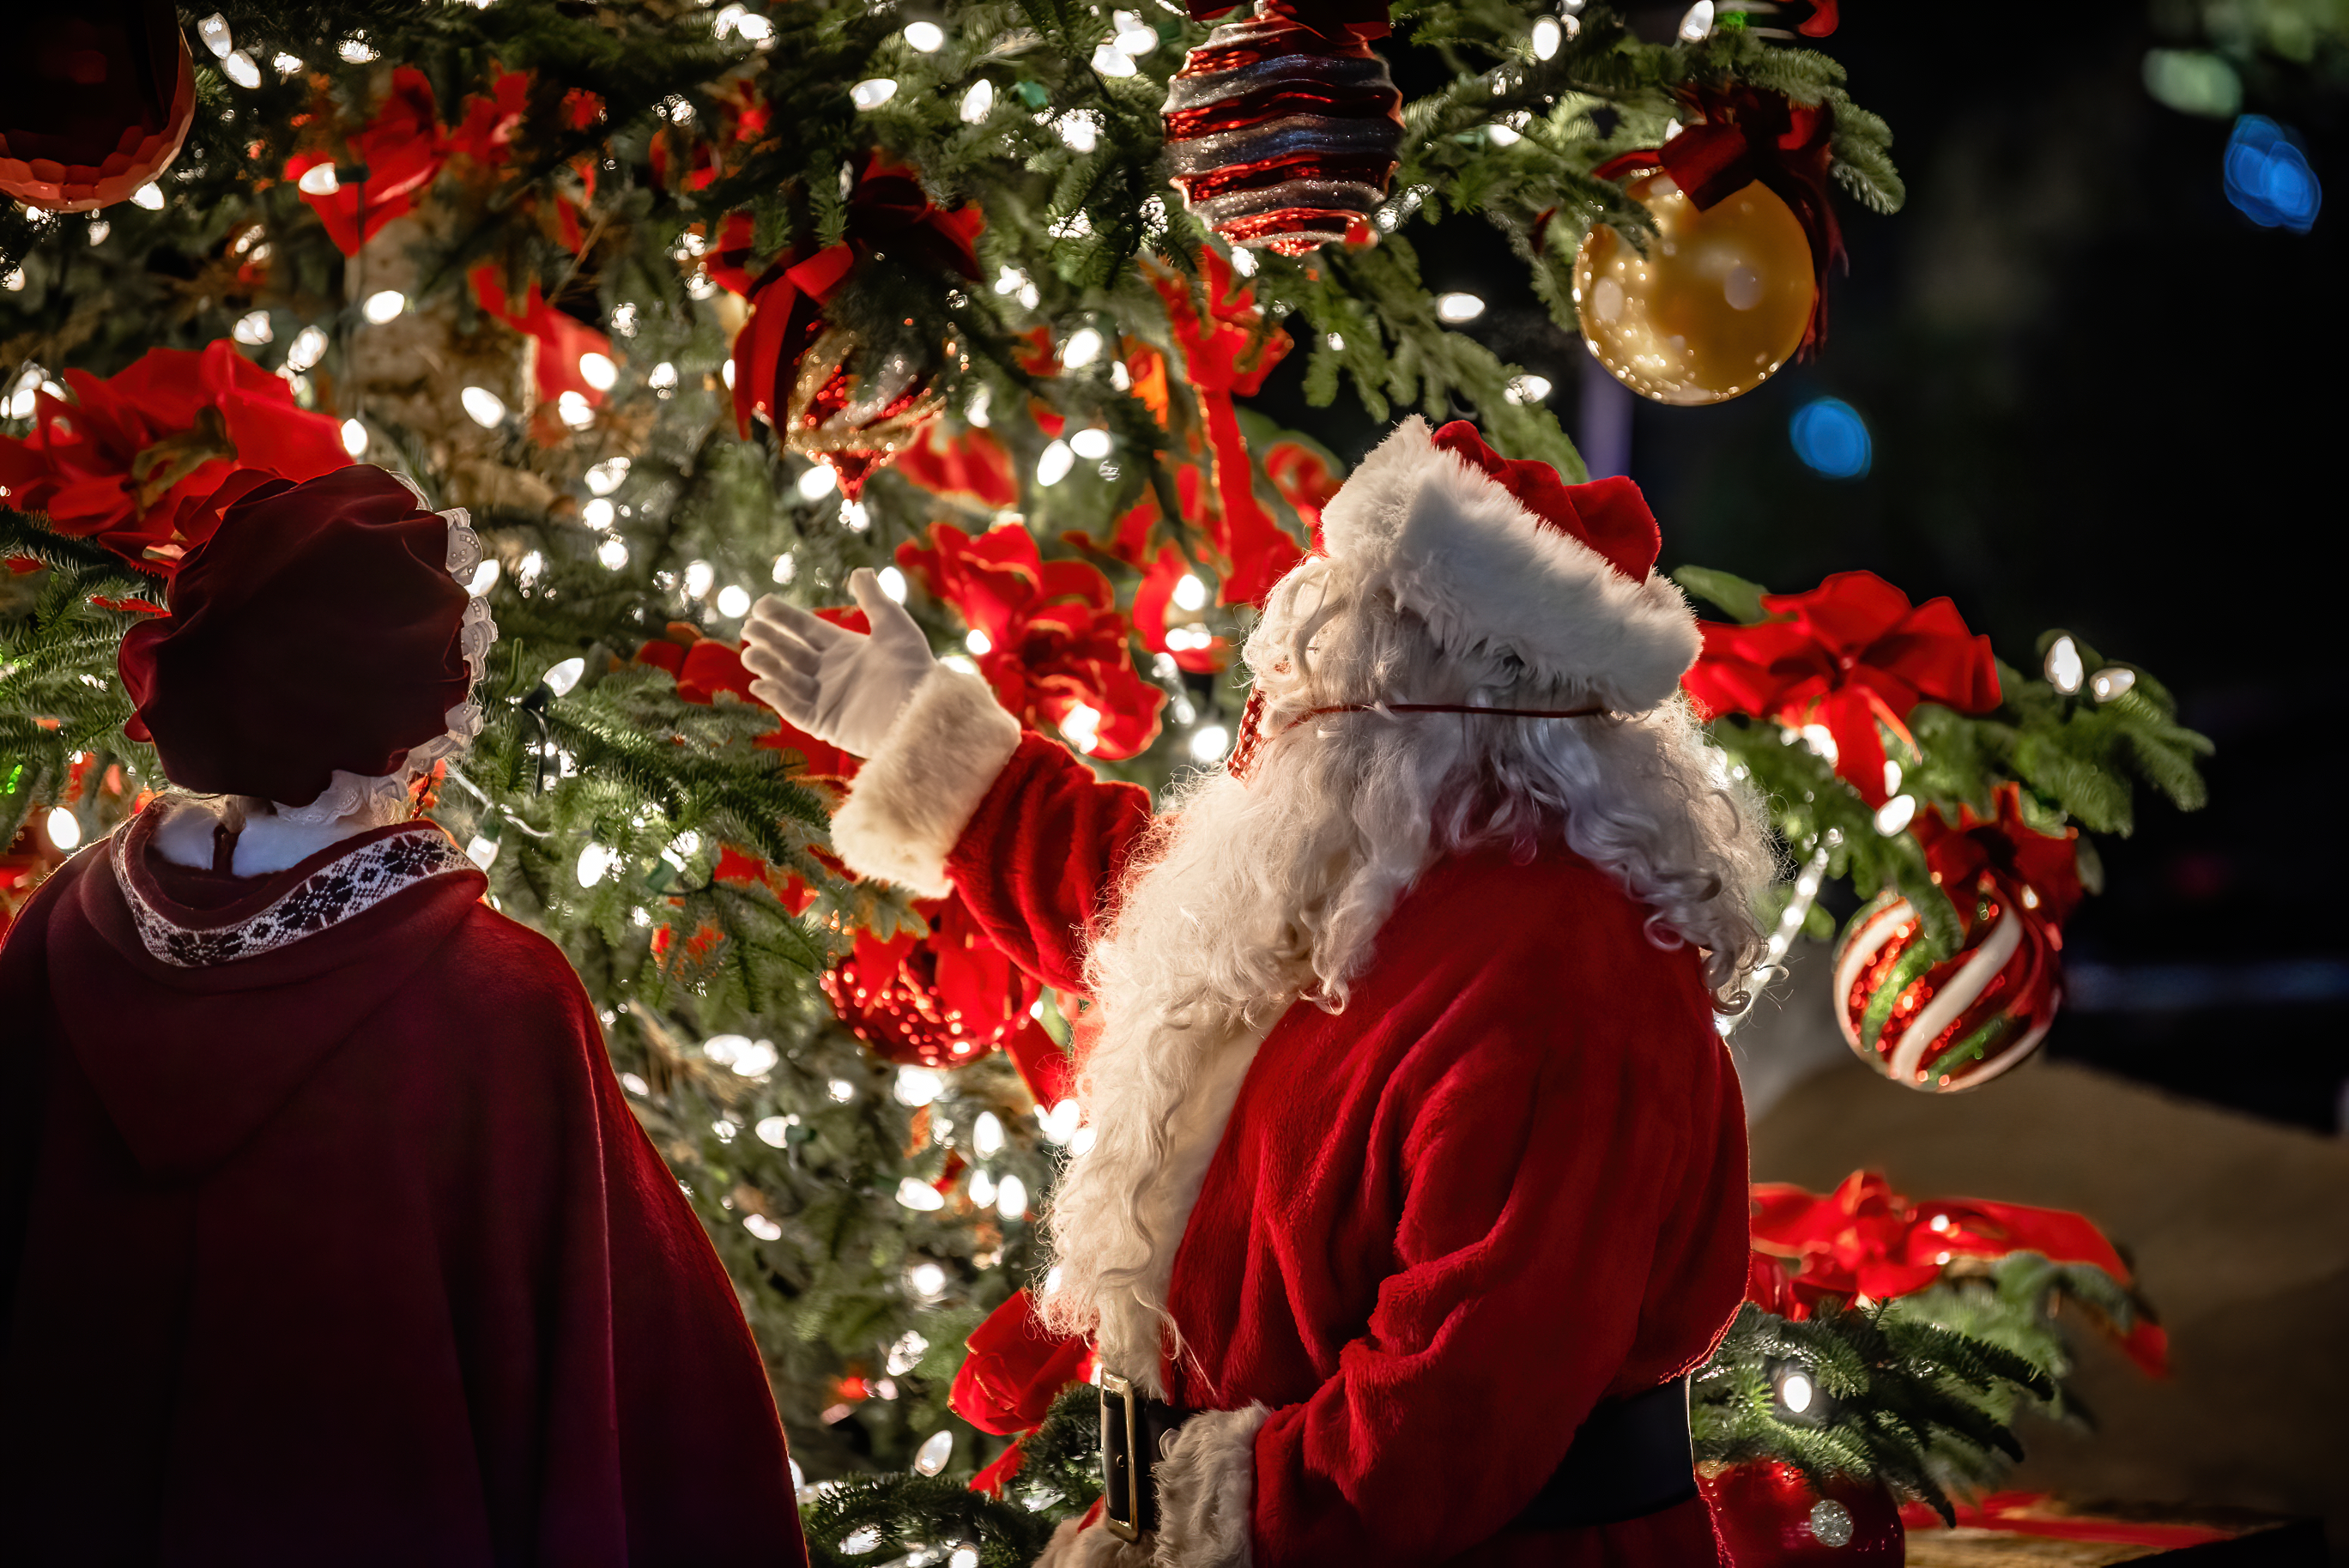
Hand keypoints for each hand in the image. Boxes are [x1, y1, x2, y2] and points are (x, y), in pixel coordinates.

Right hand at [742, 568, 937, 758]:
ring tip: (751, 653)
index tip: (760, 605)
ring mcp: (826, 699)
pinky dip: (777, 698)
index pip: (806, 629)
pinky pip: (794, 710)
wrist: (925, 711)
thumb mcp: (895, 626)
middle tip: (749, 629)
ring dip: (768, 666)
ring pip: (787, 680)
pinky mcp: (825, 724)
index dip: (783, 617)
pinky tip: (760, 684)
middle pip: (791, 653)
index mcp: (844, 649)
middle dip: (769, 640)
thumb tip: (859, 570)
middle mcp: (831, 674)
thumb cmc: (914, 669)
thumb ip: (874, 599)